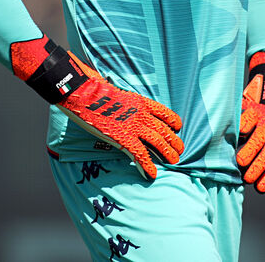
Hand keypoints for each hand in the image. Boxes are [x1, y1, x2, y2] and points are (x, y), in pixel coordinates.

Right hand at [10, 35, 183, 179]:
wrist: (85, 93)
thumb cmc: (95, 90)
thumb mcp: (117, 93)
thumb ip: (125, 102)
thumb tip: (122, 106)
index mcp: (141, 101)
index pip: (163, 112)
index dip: (173, 121)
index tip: (178, 126)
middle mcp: (141, 113)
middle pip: (164, 130)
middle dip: (174, 141)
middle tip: (179, 151)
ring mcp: (134, 126)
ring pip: (158, 142)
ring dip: (167, 153)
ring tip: (174, 162)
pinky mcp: (123, 138)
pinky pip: (140, 154)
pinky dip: (148, 165)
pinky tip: (152, 174)